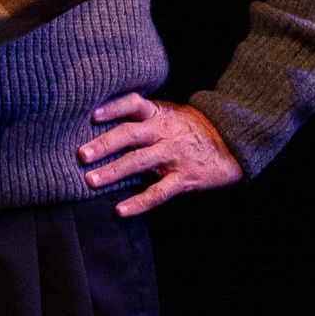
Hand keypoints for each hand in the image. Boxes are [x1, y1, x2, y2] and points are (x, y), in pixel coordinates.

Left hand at [78, 93, 242, 216]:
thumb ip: (141, 114)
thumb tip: (99, 117)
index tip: (91, 115)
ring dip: (113, 172)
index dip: (113, 108)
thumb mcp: (168, 113)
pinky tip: (120, 211)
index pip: (132, 104)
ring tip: (90, 181)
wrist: (233, 144)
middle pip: (130, 135)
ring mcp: (174, 156)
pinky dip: (138, 203)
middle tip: (81, 155)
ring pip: (139, 162)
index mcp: (158, 113)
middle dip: (104, 145)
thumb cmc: (189, 128)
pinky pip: (158, 192)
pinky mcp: (184, 178)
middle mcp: (164, 132)